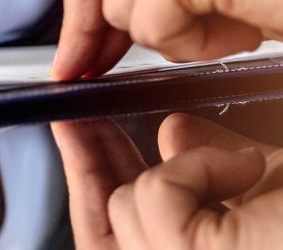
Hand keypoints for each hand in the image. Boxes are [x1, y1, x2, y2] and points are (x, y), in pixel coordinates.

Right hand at [53, 114, 282, 249]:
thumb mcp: (266, 183)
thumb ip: (208, 158)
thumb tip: (169, 129)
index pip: (114, 231)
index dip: (89, 178)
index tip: (80, 128)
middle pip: (103, 227)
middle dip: (88, 159)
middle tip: (80, 112)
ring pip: (124, 205)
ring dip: (178, 170)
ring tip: (237, 167)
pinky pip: (155, 192)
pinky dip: (196, 167)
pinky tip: (244, 168)